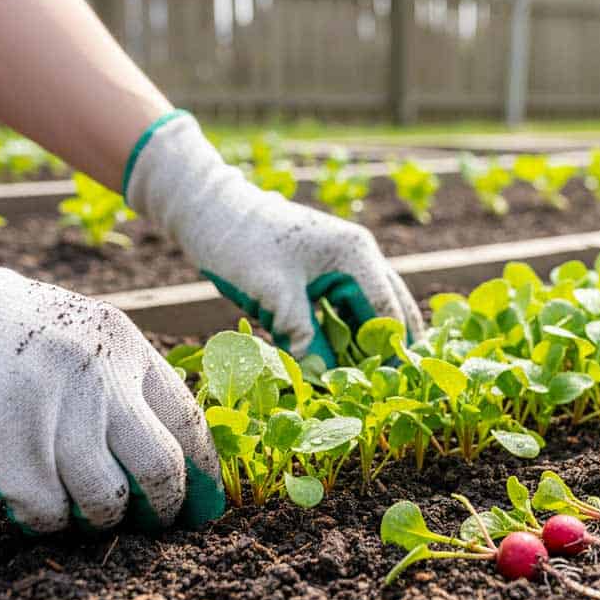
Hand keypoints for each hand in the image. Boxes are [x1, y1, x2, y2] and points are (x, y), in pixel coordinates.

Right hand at [0, 226, 223, 532]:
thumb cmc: (8, 331)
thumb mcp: (82, 331)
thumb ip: (125, 379)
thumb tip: (176, 452)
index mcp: (122, 345)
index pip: (188, 420)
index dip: (203, 472)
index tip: (205, 503)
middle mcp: (96, 376)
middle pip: (160, 468)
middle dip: (164, 508)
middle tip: (155, 523)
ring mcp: (49, 411)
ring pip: (104, 500)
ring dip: (101, 519)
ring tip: (87, 515)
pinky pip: (47, 512)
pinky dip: (48, 522)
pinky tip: (37, 508)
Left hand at [126, 113, 423, 366]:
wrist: (210, 213)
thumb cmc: (241, 247)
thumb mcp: (275, 297)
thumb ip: (305, 338)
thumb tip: (327, 379)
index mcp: (355, 255)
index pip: (388, 312)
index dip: (389, 351)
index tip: (386, 385)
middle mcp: (358, 255)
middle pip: (389, 309)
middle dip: (388, 347)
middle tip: (388, 386)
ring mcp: (342, 261)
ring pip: (369, 309)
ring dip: (366, 342)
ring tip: (365, 379)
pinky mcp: (324, 271)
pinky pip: (346, 307)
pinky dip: (346, 332)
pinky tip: (339, 359)